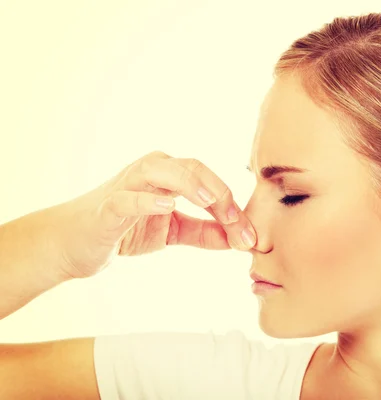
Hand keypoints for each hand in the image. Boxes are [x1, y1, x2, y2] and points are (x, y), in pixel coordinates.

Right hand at [51, 151, 256, 278]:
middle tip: (238, 222)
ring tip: (211, 202)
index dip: (232, 205)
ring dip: (190, 185)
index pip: (208, 181)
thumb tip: (237, 240)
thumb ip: (203, 232)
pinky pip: (128, 198)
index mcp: (168, 176)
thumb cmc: (123, 230)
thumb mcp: (172, 232)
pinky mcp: (108, 206)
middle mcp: (150, 172)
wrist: (74, 245)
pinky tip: (168, 207)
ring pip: (162, 170)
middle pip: (192, 168)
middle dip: (219, 195)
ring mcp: (127, 185)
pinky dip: (148, 200)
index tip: (248, 235)